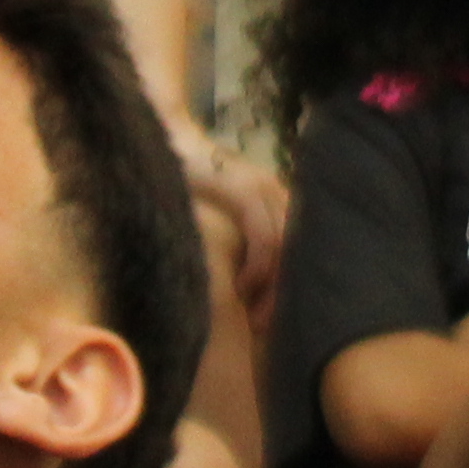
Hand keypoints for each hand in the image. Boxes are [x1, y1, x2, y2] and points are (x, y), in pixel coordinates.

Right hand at [179, 127, 287, 309]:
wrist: (167, 138)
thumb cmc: (187, 182)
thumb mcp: (220, 214)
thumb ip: (239, 239)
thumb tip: (248, 288)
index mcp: (277, 198)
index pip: (301, 250)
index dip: (293, 288)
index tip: (275, 320)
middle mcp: (277, 191)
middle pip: (301, 251)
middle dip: (288, 295)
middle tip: (266, 329)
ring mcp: (263, 187)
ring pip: (287, 248)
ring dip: (275, 290)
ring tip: (256, 318)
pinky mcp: (243, 188)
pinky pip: (263, 236)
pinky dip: (259, 268)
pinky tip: (243, 288)